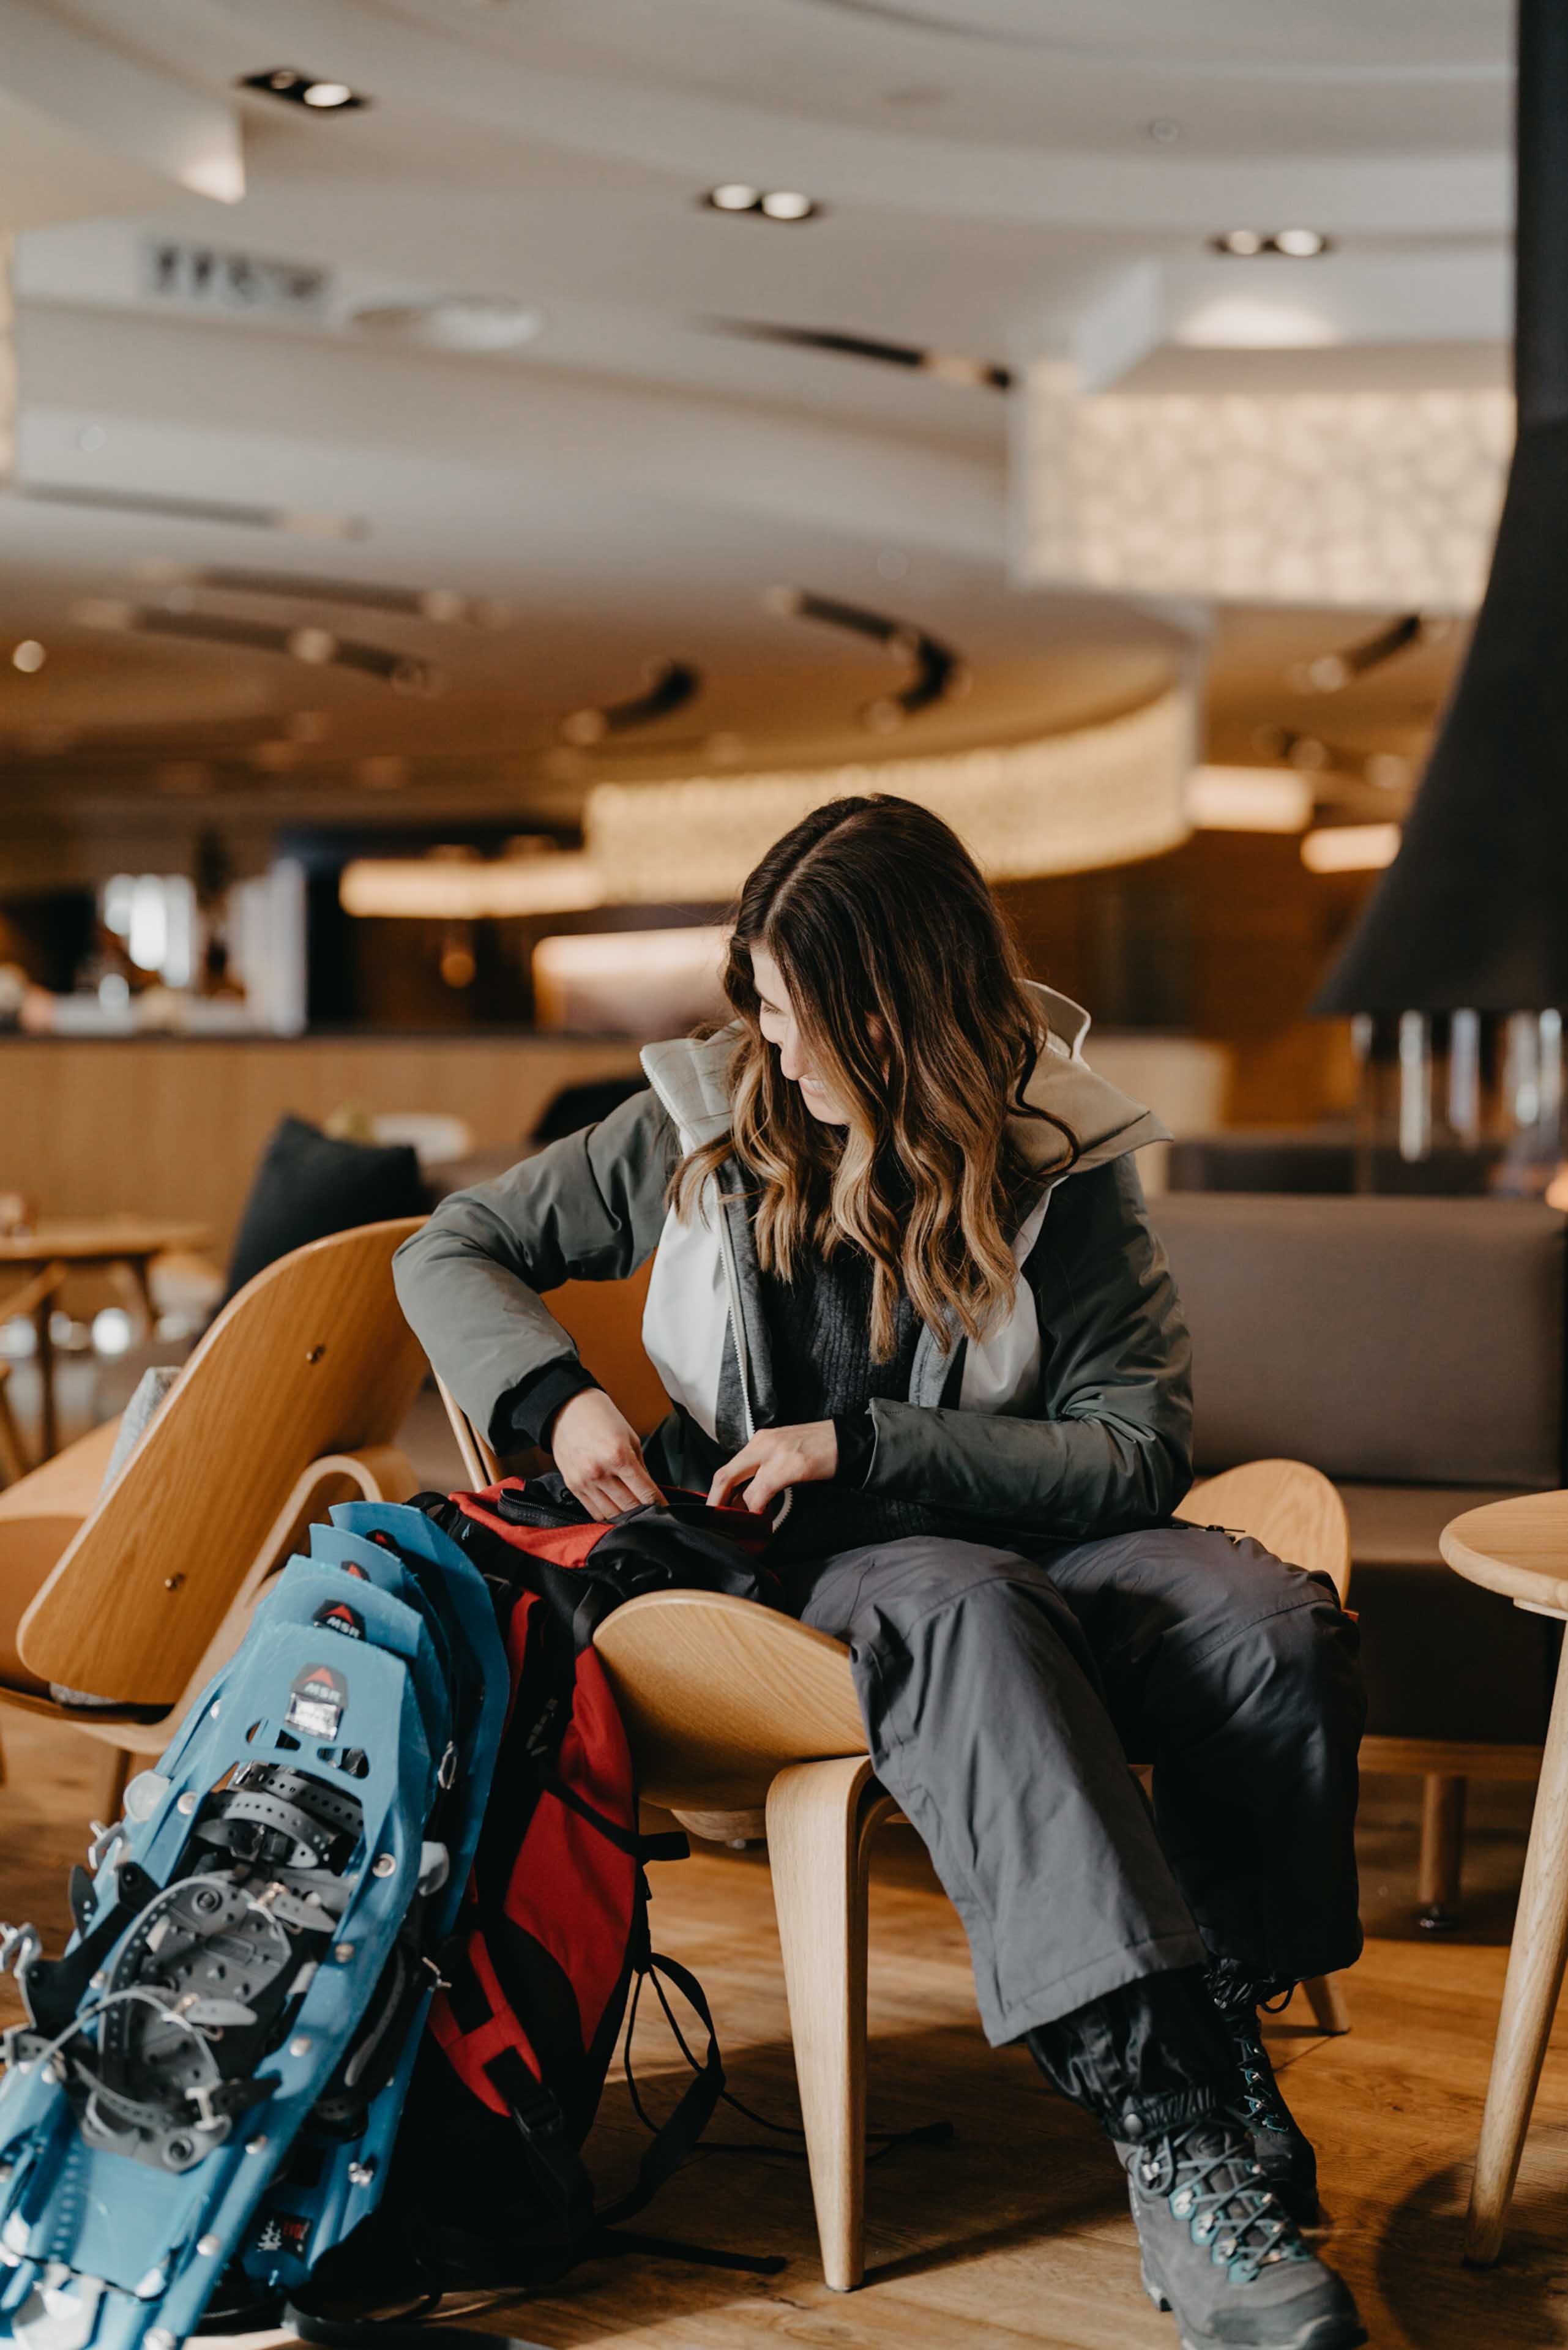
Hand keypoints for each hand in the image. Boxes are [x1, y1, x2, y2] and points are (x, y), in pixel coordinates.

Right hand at [548, 1388, 664, 1519]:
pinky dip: (607, 1515)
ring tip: (634, 1511)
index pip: (645, 1493)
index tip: (666, 1509)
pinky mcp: (572, 1486)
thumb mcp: (630, 1437)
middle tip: (653, 1511)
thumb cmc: (600, 1417)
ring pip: (611, 1515)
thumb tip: (650, 1490)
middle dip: (645, 1511)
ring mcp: (584, 1481)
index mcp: (619, 1456)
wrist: (567, 1408)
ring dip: (626, 1516)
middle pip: (630, 1507)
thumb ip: (641, 1467)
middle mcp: (600, 1472)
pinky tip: (616, 1509)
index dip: (660, 1504)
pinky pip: (593, 1512)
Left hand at [707, 1421, 837, 1514]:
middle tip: (716, 1523)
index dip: (716, 1494)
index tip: (716, 1512)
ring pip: (740, 1487)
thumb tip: (747, 1500)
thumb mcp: (785, 1453)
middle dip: (716, 1503)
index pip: (727, 1469)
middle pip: (724, 1476)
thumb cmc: (820, 1448)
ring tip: (738, 1525)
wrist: (850, 1440)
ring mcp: (775, 1453)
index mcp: (760, 1441)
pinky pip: (762, 1491)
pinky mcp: (790, 1465)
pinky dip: (756, 1508)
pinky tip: (760, 1518)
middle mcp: (762, 1444)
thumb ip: (764, 1471)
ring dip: (736, 1511)